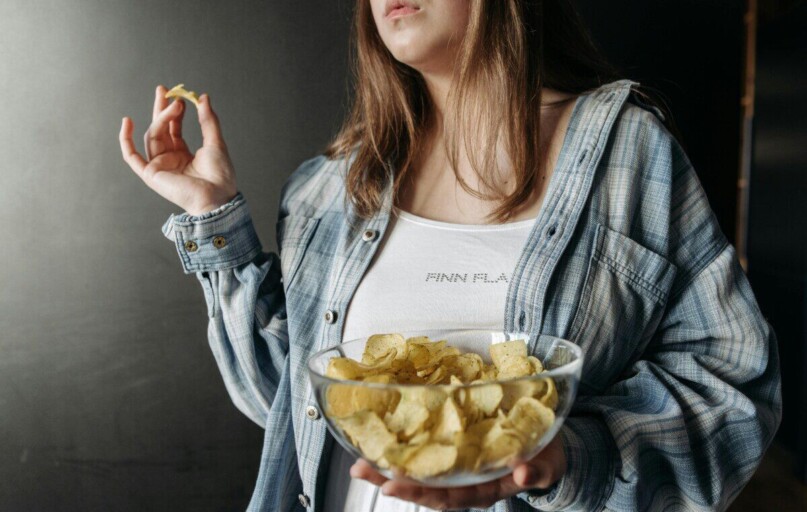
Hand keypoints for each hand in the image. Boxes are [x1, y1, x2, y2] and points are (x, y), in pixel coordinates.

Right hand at [119, 85, 236, 214]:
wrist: (218, 197)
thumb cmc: (220, 176)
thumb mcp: (215, 142)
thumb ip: (208, 120)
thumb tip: (203, 97)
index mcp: (183, 155)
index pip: (173, 128)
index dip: (174, 112)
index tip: (179, 96)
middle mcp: (169, 160)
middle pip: (159, 129)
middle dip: (160, 108)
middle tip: (164, 89)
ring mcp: (159, 166)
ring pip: (153, 136)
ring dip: (161, 118)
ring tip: (175, 105)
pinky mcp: (151, 174)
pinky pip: (131, 156)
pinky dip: (126, 140)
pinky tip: (127, 122)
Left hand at [350, 436, 566, 509]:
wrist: (548, 445)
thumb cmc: (545, 456)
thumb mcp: (547, 464)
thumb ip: (537, 471)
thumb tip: (522, 473)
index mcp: (484, 489)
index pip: (448, 496)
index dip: (421, 492)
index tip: (394, 485)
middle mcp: (465, 481)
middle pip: (424, 487)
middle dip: (391, 480)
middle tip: (361, 470)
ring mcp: (458, 467)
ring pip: (420, 472)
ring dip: (388, 468)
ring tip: (358, 462)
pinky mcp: (455, 448)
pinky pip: (426, 452)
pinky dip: (403, 449)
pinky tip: (380, 441)